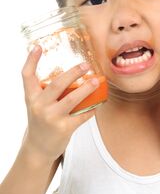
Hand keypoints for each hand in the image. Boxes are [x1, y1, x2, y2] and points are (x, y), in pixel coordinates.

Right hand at [21, 45, 98, 163]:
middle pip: (57, 84)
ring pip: (72, 99)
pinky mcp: (64, 128)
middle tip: (85, 65)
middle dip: (73, 73)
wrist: (38, 147)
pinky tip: (98, 103)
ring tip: (96, 80)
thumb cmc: (41, 120)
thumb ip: (46, 90)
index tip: (38, 46)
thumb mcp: (37, 104)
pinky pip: (82, 115)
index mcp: (31, 97)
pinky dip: (92, 108)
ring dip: (86, 89)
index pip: (27, 75)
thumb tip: (69, 71)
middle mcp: (39, 106)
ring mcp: (51, 118)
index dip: (31, 60)